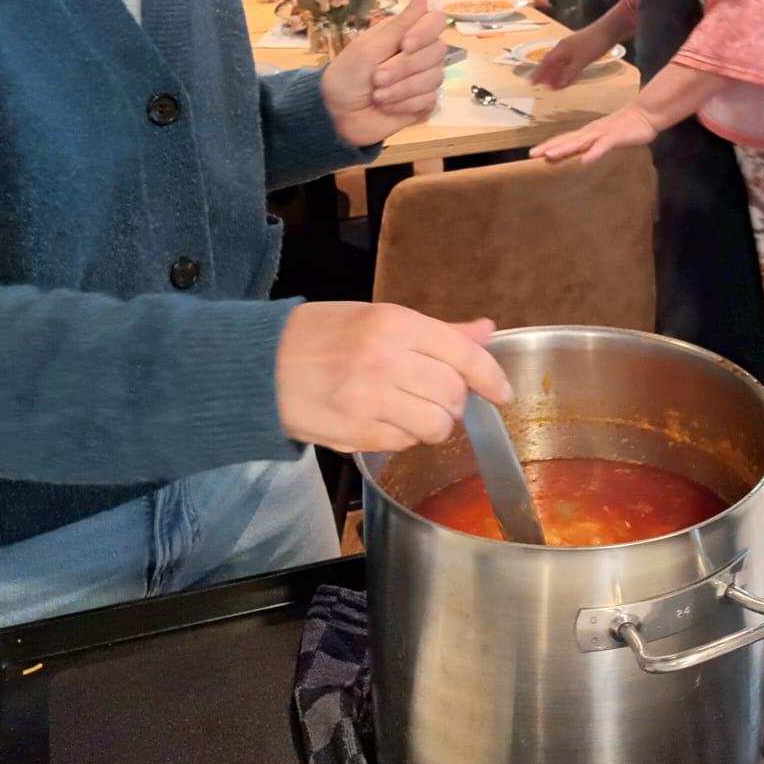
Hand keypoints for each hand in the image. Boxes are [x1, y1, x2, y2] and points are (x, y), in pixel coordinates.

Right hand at [276, 302, 511, 450]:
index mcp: (395, 324)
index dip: (491, 377)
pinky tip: (381, 419)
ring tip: (409, 409)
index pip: (464, 355)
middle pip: (454, 395)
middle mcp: (387, 361)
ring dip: (432, 423)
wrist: (261, 365)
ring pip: (436, 427)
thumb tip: (484, 332)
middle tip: (431, 391)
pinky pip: (403, 445)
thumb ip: (437, 332)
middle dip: (452, 399)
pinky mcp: (356, 434)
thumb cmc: (319, 336)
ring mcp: (371, 401)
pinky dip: (402, 438)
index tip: (502, 392)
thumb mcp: (379, 318)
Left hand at [320, 0, 447, 145]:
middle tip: (376, 78)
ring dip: (402, 89)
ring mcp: (424, 78)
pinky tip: (387, 106)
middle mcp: (420, 53)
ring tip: (378, 95)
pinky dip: (405, 104)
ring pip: (435, 77)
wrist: (337, 112)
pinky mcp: (424, 103)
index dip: (425, 33)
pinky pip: (430, 99)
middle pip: (437, 51)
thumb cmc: (348, 74)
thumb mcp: (370, 46)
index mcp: (406, 33)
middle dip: (403, 68)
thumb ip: (401, 23)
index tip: (405, 45)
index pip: (436, 21)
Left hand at [529, 103, 656, 164]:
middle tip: (532, 154)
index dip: (548, 146)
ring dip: (564, 149)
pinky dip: (593, 153)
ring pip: (580, 142)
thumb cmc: (626, 127)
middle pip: (567, 140)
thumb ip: (592, 146)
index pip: (564, 140)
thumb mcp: (605, 138)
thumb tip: (580, 155)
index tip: (532, 153)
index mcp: (588, 133)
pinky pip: (602, 146)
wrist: (644, 115)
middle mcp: (591, 132)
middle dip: (549, 147)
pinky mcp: (615, 137)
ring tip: (550, 155)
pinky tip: (585, 161)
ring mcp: (602, 134)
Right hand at [531, 26, 608, 89]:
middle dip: (545, 74)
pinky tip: (567, 75)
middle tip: (541, 85)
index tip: (533, 82)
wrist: (608, 31)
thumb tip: (557, 86)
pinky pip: (567, 62)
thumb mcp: (580, 61)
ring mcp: (571, 48)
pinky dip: (564, 70)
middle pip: (550, 62)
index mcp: (560, 49)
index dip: (538, 72)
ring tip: (552, 83)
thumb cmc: (593, 43)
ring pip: (559, 62)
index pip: (545, 62)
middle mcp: (563, 48)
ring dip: (554, 73)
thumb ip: (569, 73)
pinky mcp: (580, 49)